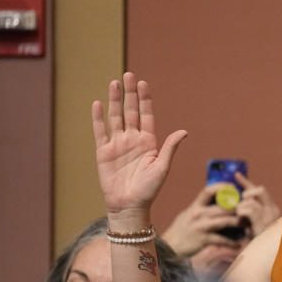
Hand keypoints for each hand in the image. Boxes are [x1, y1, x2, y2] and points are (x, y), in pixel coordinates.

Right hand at [92, 72, 186, 217]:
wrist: (129, 206)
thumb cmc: (149, 190)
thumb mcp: (162, 168)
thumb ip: (170, 148)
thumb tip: (184, 131)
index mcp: (149, 142)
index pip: (146, 116)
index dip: (145, 100)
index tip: (143, 84)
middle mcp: (133, 140)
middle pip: (131, 111)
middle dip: (130, 93)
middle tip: (128, 75)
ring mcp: (117, 145)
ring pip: (115, 117)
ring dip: (114, 100)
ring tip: (114, 83)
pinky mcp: (103, 152)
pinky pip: (100, 131)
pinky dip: (98, 118)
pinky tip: (97, 104)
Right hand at [161, 184, 242, 256]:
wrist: (170, 246)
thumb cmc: (182, 229)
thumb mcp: (189, 213)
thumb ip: (202, 206)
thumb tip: (216, 198)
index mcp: (195, 206)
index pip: (208, 190)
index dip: (222, 187)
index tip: (233, 187)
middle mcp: (198, 214)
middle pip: (222, 206)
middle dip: (237, 207)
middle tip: (248, 209)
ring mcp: (201, 227)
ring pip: (224, 221)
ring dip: (238, 223)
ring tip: (247, 224)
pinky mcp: (203, 240)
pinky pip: (221, 240)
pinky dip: (231, 242)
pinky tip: (238, 244)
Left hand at [234, 173, 281, 237]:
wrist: (262, 258)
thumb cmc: (255, 242)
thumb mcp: (251, 224)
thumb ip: (247, 212)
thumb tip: (237, 201)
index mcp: (271, 209)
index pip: (259, 190)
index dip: (246, 181)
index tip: (236, 175)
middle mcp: (274, 210)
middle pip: (260, 189)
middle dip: (247, 192)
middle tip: (240, 202)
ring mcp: (270, 216)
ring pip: (252, 201)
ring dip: (242, 207)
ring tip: (240, 217)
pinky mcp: (264, 223)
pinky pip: (250, 210)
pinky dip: (242, 213)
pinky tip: (241, 221)